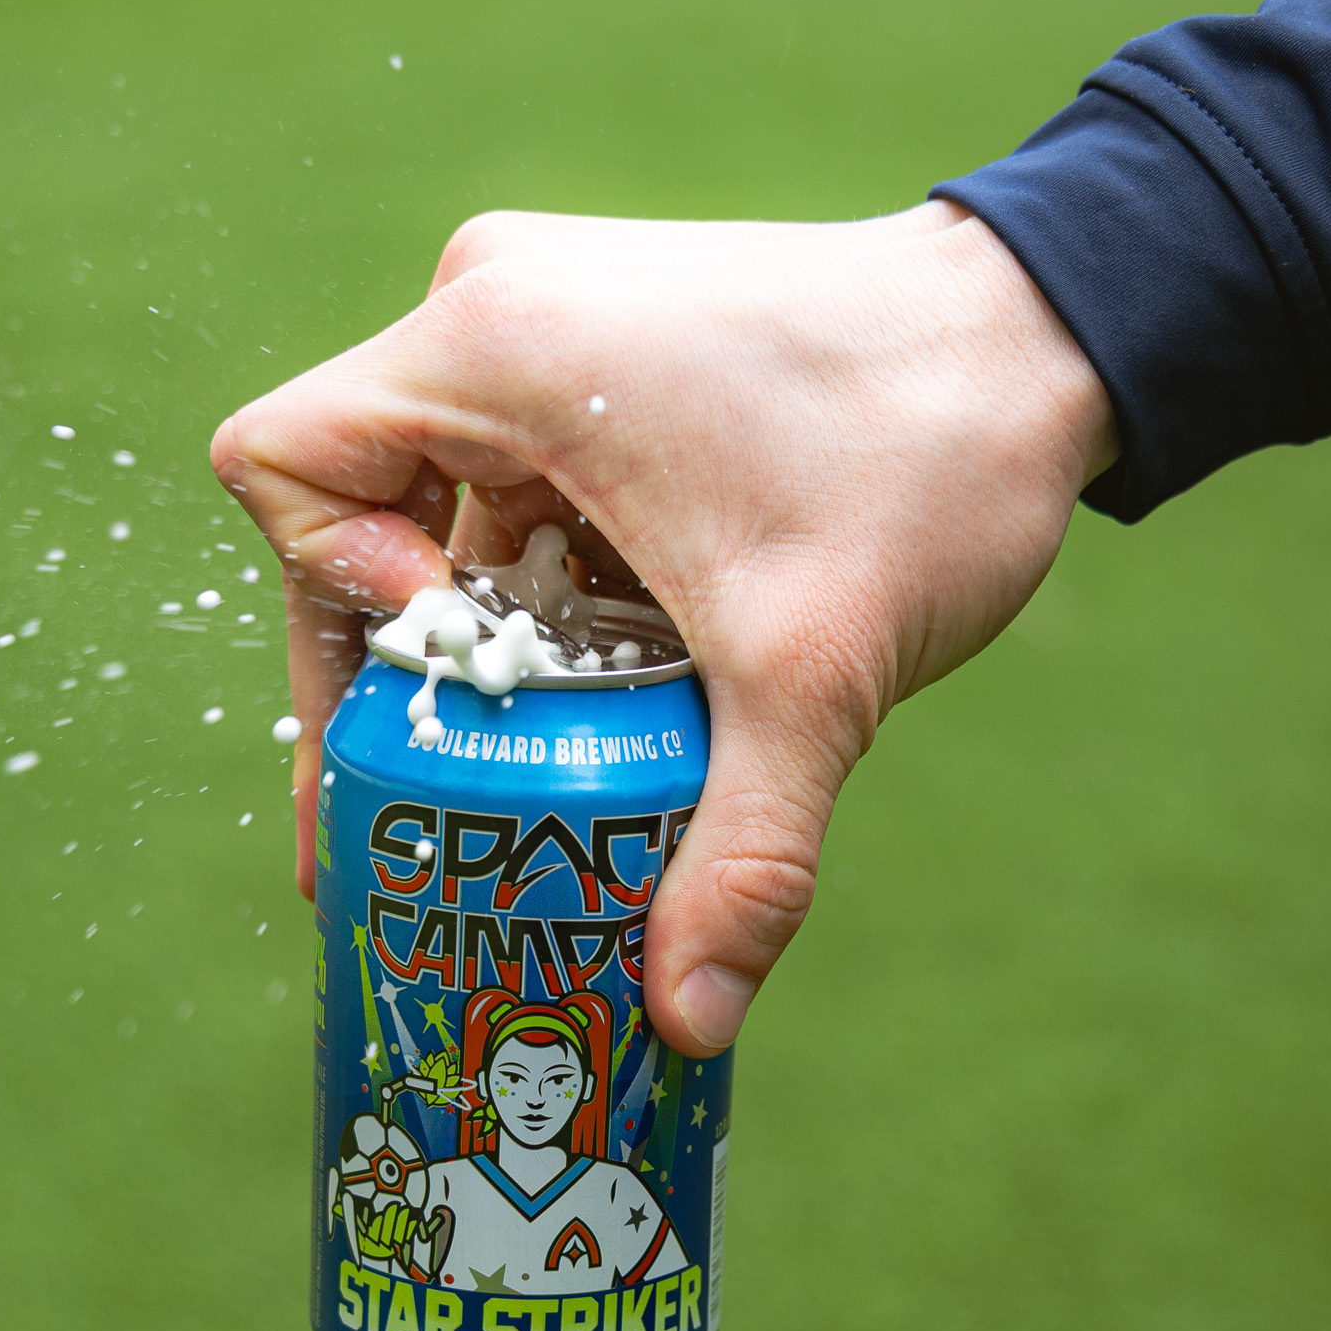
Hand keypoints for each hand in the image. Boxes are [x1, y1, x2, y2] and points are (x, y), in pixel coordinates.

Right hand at [211, 202, 1115, 1054]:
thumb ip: (743, 852)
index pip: (283, 465)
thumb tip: (686, 1020)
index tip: (454, 671)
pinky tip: (609, 677)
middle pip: (346, 507)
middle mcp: (496, 310)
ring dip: (478, 637)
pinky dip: (537, 589)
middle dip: (395, 668)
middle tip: (423, 804)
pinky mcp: (602, 350)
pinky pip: (511, 482)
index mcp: (497, 345)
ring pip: (433, 504)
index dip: (328, 599)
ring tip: (533, 753)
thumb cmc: (927, 455)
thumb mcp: (813, 672)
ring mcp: (550, 324)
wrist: (1047, 333)